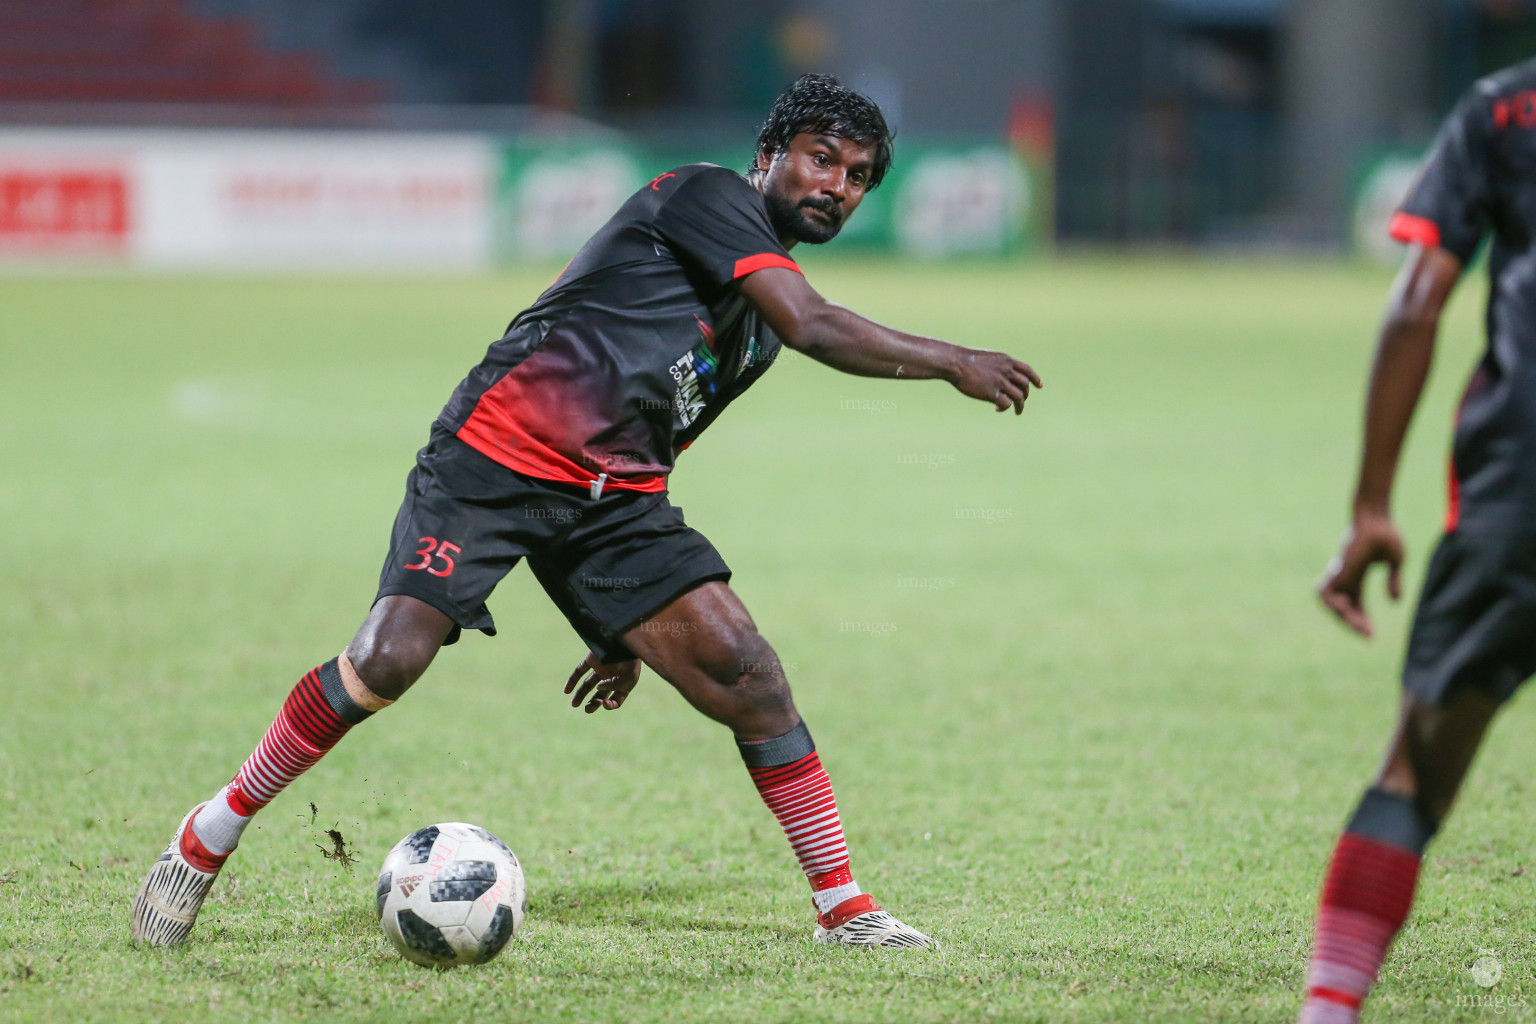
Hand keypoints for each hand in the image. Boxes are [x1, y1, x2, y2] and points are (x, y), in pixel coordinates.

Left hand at [563, 653, 640, 713]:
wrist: (626, 640)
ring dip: (580, 695)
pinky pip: (579, 671)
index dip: (610, 705)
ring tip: (574, 705)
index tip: (604, 703)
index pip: (616, 700)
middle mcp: (611, 677)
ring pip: (588, 685)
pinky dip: (572, 680)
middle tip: (587, 709)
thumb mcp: (628, 678)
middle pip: (600, 694)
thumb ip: (613, 685)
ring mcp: (601, 668)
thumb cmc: (631, 660)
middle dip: (593, 703)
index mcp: (623, 684)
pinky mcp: (592, 660)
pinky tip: (566, 691)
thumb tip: (597, 688)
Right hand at [951, 348, 1041, 413]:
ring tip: (1017, 412)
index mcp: (1006, 361)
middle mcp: (1007, 370)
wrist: (956, 363)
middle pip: (1025, 385)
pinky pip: (1006, 403)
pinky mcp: (992, 393)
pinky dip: (1005, 408)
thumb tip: (1001, 374)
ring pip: (1019, 397)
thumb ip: (997, 365)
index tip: (1039, 386)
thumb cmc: (966, 360)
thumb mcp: (987, 358)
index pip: (1027, 370)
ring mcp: (1000, 382)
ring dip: (1020, 406)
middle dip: (1025, 395)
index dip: (1035, 378)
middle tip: (1021, 402)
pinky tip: (997, 408)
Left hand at [1317, 512, 1405, 637]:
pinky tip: (1346, 609)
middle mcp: (1345, 578)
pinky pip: (1326, 592)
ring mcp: (1340, 574)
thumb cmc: (1385, 535)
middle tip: (1368, 635)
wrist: (1375, 518)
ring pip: (1331, 603)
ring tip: (1356, 623)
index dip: (1361, 620)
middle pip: (1343, 609)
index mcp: (1356, 578)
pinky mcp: (1339, 570)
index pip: (1354, 605)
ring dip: (1342, 616)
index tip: (1372, 635)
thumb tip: (1395, 601)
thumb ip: (1393, 580)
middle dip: (1354, 623)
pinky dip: (1332, 604)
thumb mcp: (1395, 561)